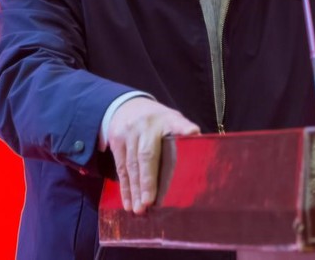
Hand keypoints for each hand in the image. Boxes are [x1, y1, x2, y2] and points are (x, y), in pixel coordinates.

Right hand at [107, 97, 199, 213]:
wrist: (127, 105)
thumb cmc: (157, 120)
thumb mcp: (172, 119)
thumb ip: (183, 133)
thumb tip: (198, 145)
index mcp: (167, 119)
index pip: (177, 124)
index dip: (184, 129)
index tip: (192, 133)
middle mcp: (146, 126)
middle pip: (147, 154)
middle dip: (148, 180)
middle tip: (149, 202)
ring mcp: (129, 134)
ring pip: (131, 165)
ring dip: (134, 189)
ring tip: (139, 209)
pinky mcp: (116, 142)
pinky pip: (120, 168)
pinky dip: (125, 187)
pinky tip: (128, 203)